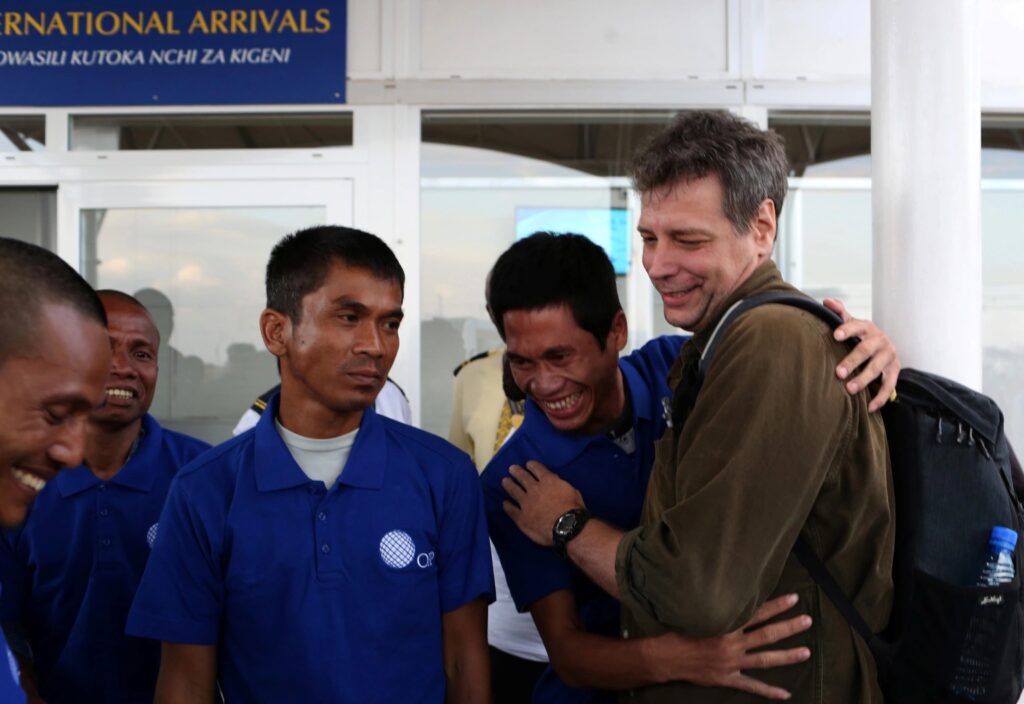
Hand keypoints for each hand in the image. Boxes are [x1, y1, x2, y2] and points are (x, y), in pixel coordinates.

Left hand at [502, 460, 584, 546]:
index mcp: (548, 481)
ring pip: (513, 490)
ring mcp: (525, 503)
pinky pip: (511, 510)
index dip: (531, 465)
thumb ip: (561, 484)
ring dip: (508, 485)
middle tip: (511, 469)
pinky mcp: (521, 517)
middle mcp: (534, 489)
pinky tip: (505, 504)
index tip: (527, 464)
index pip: (537, 468)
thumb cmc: (573, 510)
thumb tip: (554, 478)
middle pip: (522, 477)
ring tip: (504, 481)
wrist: (566, 527)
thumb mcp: (572, 491)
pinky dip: (507, 506)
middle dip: (516, 471)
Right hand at [646, 593, 811, 698]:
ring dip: (787, 656)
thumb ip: (717, 607)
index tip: (794, 598)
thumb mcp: (697, 613)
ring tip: (807, 652)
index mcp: (726, 626)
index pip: (758, 613)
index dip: (777, 606)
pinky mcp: (728, 679)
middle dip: (789, 627)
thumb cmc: (677, 630)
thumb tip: (733, 593)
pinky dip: (769, 691)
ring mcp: (732, 664)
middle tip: (807, 620)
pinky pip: (752, 686)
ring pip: (766, 659)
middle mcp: (732, 644)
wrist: (664, 657)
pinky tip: (785, 694)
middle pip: (767, 635)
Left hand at [823, 298, 900, 411]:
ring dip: (864, 379)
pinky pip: (889, 386)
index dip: (847, 330)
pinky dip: (880, 398)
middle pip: (866, 350)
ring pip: (877, 369)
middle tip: (838, 373)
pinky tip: (869, 407)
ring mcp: (889, 356)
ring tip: (850, 389)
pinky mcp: (895, 371)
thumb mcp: (853, 324)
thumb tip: (826, 301)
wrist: (885, 345)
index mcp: (868, 328)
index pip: (858, 326)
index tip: (835, 335)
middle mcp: (881, 341)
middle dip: (852, 361)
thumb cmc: (862, 336)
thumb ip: (840, 314)